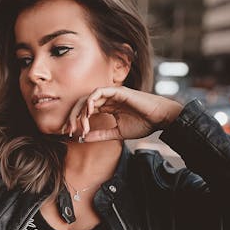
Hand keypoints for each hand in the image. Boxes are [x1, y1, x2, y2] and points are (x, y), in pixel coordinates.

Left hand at [63, 86, 182, 141]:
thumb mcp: (117, 133)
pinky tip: (88, 112)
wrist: (160, 119)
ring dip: (81, 112)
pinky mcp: (118, 91)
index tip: (70, 134)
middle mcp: (108, 99)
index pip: (86, 111)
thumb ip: (100, 134)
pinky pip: (99, 92)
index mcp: (108, 107)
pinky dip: (91, 101)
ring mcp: (113, 94)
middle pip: (83, 104)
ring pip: (88, 98)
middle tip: (68, 130)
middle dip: (73, 116)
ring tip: (79, 125)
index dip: (75, 121)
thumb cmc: (143, 125)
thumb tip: (83, 138)